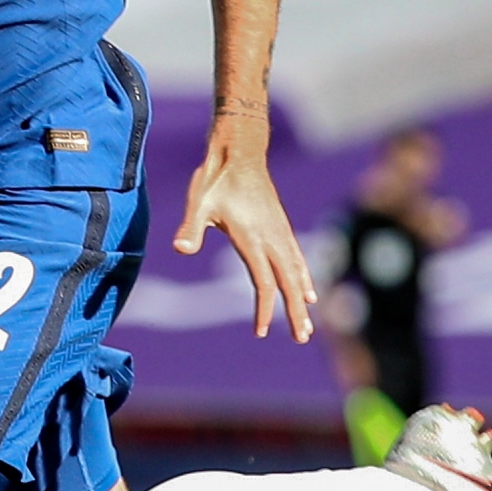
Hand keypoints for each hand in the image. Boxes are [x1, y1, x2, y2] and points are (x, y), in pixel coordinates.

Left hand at [174, 140, 315, 341]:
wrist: (240, 152)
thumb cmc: (216, 179)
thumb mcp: (199, 202)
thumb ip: (192, 227)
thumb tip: (181, 248)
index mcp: (253, 238)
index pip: (264, 282)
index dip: (264, 309)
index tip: (262, 331)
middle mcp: (272, 237)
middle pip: (288, 282)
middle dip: (295, 312)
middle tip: (303, 338)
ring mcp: (280, 232)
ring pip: (296, 271)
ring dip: (303, 297)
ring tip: (309, 322)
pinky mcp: (282, 226)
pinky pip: (297, 258)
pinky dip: (304, 277)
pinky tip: (308, 289)